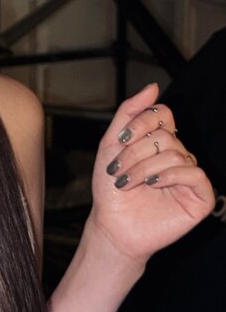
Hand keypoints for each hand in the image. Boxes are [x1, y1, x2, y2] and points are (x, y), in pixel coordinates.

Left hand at [89, 82, 214, 266]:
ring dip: (145, 167)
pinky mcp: (200, 197)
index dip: (141, 122)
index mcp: (160, 141)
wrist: (113, 224)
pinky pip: (194, 174)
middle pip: (165, 135)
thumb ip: (129, 113)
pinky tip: (154, 184)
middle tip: (119, 170)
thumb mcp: (112, 144)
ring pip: (176, 154)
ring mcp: (190, 176)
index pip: (162, 114)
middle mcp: (178, 155)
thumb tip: (154, 87)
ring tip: (129, 183)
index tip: (121, 140)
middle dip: (136, 152)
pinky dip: (170, 175)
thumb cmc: (111, 187)